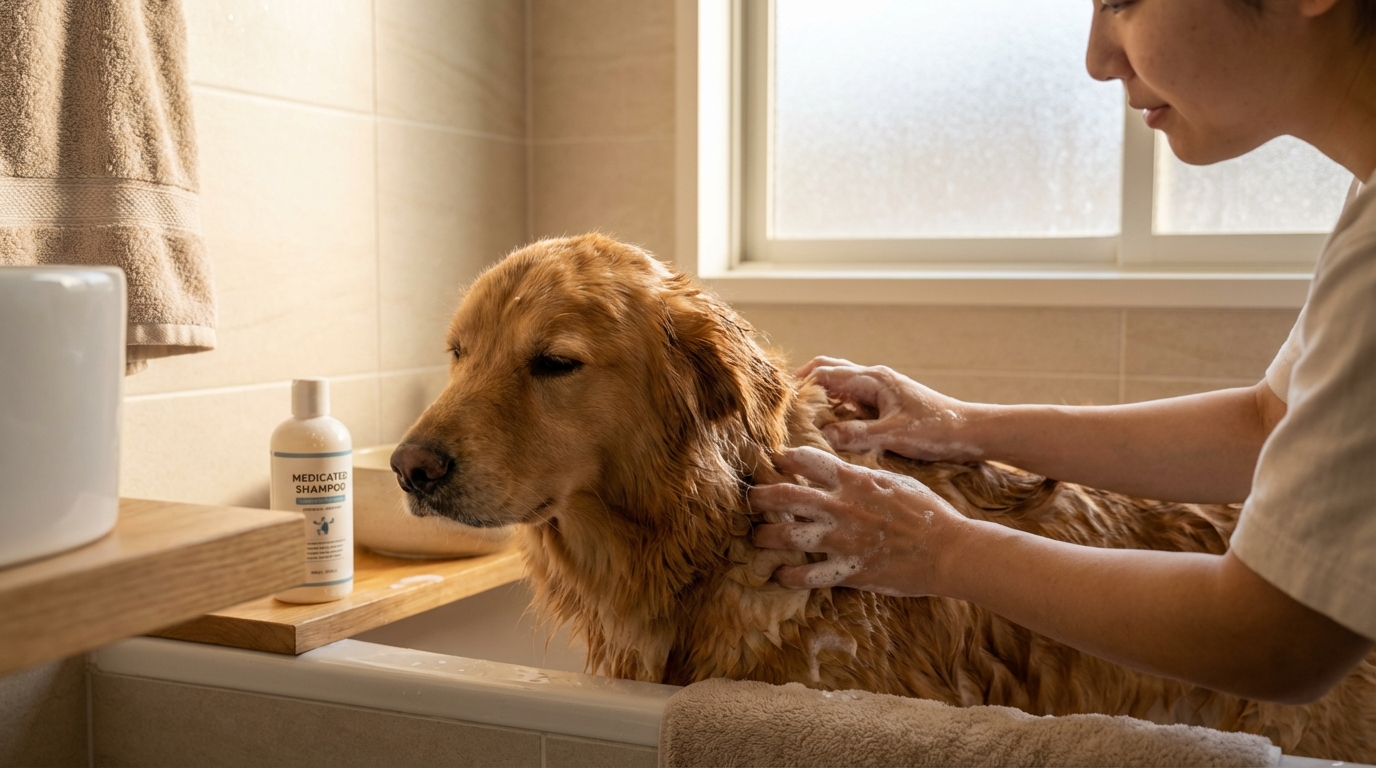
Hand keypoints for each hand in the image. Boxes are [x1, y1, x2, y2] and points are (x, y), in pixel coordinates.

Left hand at [750, 446, 966, 596]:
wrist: (948, 550)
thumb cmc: (928, 512)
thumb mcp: (895, 481)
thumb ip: (864, 477)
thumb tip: (844, 470)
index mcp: (854, 480)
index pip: (806, 460)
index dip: (783, 458)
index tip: (772, 461)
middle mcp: (841, 507)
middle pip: (785, 495)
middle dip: (761, 496)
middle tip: (750, 499)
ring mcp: (842, 540)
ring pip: (788, 535)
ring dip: (765, 536)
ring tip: (756, 538)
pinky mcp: (849, 571)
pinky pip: (808, 576)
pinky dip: (789, 576)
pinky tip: (778, 575)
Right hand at [796, 357, 982, 462]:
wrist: (970, 431)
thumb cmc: (937, 429)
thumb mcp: (894, 435)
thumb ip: (857, 435)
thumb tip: (822, 435)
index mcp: (873, 379)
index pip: (825, 373)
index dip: (800, 386)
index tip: (780, 404)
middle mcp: (874, 379)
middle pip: (829, 371)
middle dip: (804, 384)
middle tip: (783, 405)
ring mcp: (880, 391)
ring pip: (840, 385)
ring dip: (820, 397)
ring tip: (799, 417)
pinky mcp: (886, 404)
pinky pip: (852, 401)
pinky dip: (835, 409)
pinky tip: (827, 428)